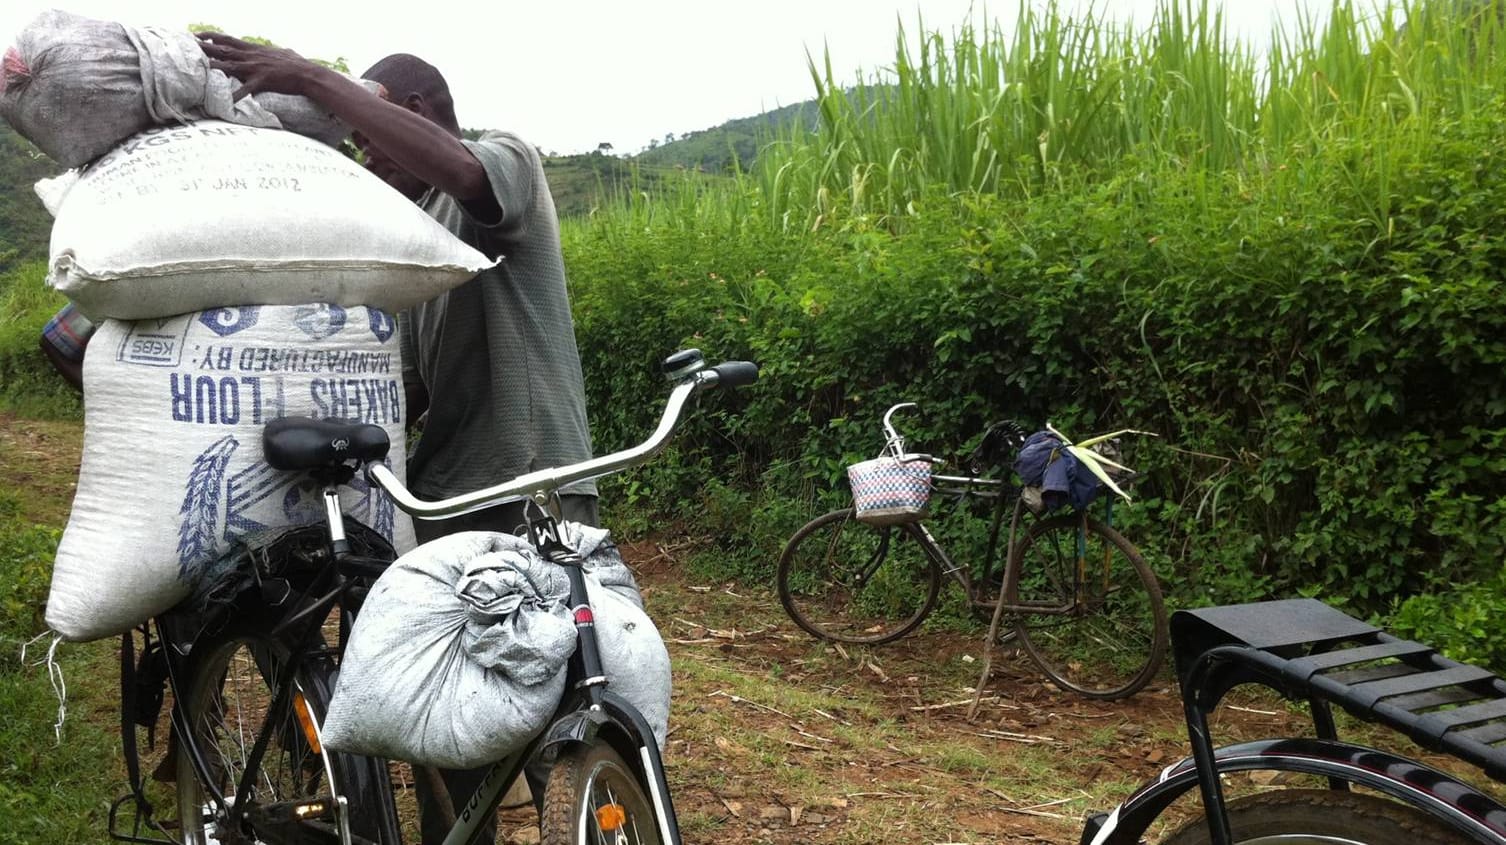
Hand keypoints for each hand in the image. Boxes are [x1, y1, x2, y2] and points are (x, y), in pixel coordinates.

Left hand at [195, 32, 324, 100]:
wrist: (308, 74)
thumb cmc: (298, 64)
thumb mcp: (283, 53)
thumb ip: (275, 52)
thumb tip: (280, 51)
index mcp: (255, 49)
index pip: (229, 40)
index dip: (212, 36)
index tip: (198, 35)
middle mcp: (252, 56)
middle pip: (224, 49)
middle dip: (205, 47)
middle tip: (188, 45)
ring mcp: (256, 68)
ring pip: (230, 65)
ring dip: (214, 65)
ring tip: (199, 65)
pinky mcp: (263, 81)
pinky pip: (246, 89)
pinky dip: (236, 94)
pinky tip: (227, 100)